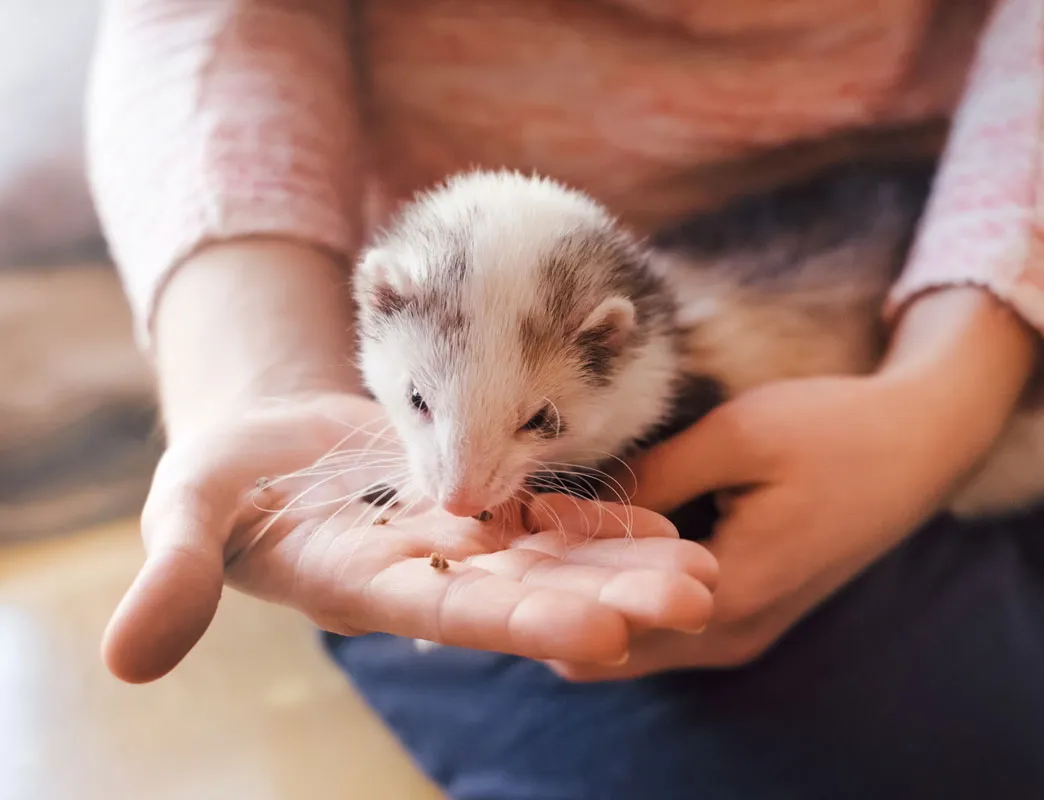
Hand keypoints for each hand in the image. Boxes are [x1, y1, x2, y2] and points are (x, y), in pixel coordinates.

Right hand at [103, 392, 716, 682]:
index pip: (453, 612)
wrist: (270, 444)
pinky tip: (668, 523)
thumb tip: (127, 657)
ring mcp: (462, 537)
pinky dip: (604, 522)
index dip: (524, 623)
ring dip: (629, 564)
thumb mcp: (185, 512)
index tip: (602, 636)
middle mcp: (429, 572)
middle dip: (611, 598)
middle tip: (697, 599)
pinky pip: (550, 514)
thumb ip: (171, 573)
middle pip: (528, 591)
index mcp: (367, 585)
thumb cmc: (224, 480)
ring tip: (706, 569)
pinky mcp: (482, 498)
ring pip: (555, 557)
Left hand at [545, 289, 1037, 680]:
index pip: (599, 619)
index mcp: (729, 596)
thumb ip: (650, 482)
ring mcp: (743, 633)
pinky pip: (662, 626)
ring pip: (630, 643)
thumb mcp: (736, 437)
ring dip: (583, 599)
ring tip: (535, 536)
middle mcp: (731, 636)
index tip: (496, 530)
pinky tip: (591, 543)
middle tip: (503, 540)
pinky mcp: (749, 614)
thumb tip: (564, 509)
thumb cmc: (835, 432)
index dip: (540, 580)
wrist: (922, 446)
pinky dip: (619, 595)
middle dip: (550, 601)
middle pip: (605, 651)